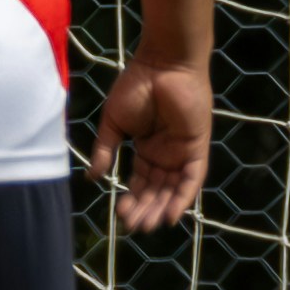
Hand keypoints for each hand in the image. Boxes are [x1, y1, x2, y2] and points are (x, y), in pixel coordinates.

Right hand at [88, 57, 210, 232]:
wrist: (162, 65)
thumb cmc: (136, 86)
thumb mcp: (113, 123)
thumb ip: (105, 150)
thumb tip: (92, 177)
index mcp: (146, 148)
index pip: (140, 181)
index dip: (131, 199)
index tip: (119, 213)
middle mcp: (166, 153)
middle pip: (156, 189)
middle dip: (144, 209)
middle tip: (132, 225)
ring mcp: (182, 151)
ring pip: (173, 189)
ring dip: (161, 208)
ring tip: (146, 225)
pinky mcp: (197, 147)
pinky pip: (192, 178)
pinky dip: (183, 197)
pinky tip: (171, 215)